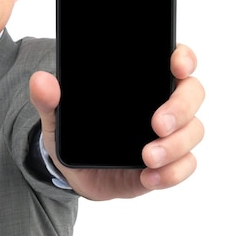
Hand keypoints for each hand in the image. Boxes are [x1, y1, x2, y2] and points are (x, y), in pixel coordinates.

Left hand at [29, 44, 204, 200]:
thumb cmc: (75, 133)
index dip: (183, 58)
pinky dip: (172, 173)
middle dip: (180, 108)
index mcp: (142, 81)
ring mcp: (169, 134)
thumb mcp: (57, 115)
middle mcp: (162, 102)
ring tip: (147, 157)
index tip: (176, 66)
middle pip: (192, 93)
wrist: (76, 172)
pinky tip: (149, 177)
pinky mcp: (168, 163)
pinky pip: (185, 166)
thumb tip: (41, 81)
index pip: (174, 58)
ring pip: (193, 131)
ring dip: (176, 145)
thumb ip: (48, 98)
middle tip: (156, 124)